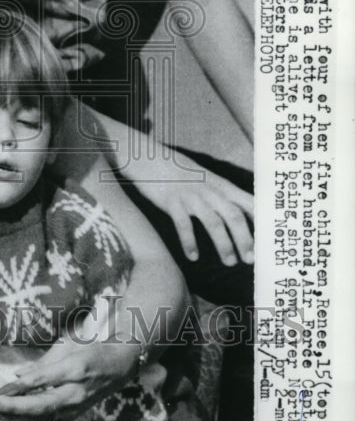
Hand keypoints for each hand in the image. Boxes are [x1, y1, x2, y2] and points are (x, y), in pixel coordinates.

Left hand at [0, 334, 138, 420]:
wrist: (119, 366)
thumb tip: (18, 374)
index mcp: (75, 369)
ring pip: (41, 420)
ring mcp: (75, 408)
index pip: (44, 380)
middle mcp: (75, 393)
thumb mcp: (69, 346)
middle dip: (12, 408)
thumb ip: (42, 362)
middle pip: (41, 405)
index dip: (20, 386)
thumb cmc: (92, 349)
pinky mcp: (72, 416)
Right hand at [136, 166, 253, 265]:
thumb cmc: (180, 173)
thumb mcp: (206, 179)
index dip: (262, 221)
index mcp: (221, 185)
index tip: (270, 240)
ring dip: (224, 244)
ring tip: (230, 262)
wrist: (150, 159)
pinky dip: (189, 242)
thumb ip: (223, 195)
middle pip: (233, 216)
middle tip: (251, 259)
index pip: (248, 203)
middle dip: (245, 239)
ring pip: (213, 222)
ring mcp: (191, 196)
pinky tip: (193, 256)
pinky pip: (183, 225)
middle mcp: (209, 190)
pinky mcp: (172, 202)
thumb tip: (242, 215)